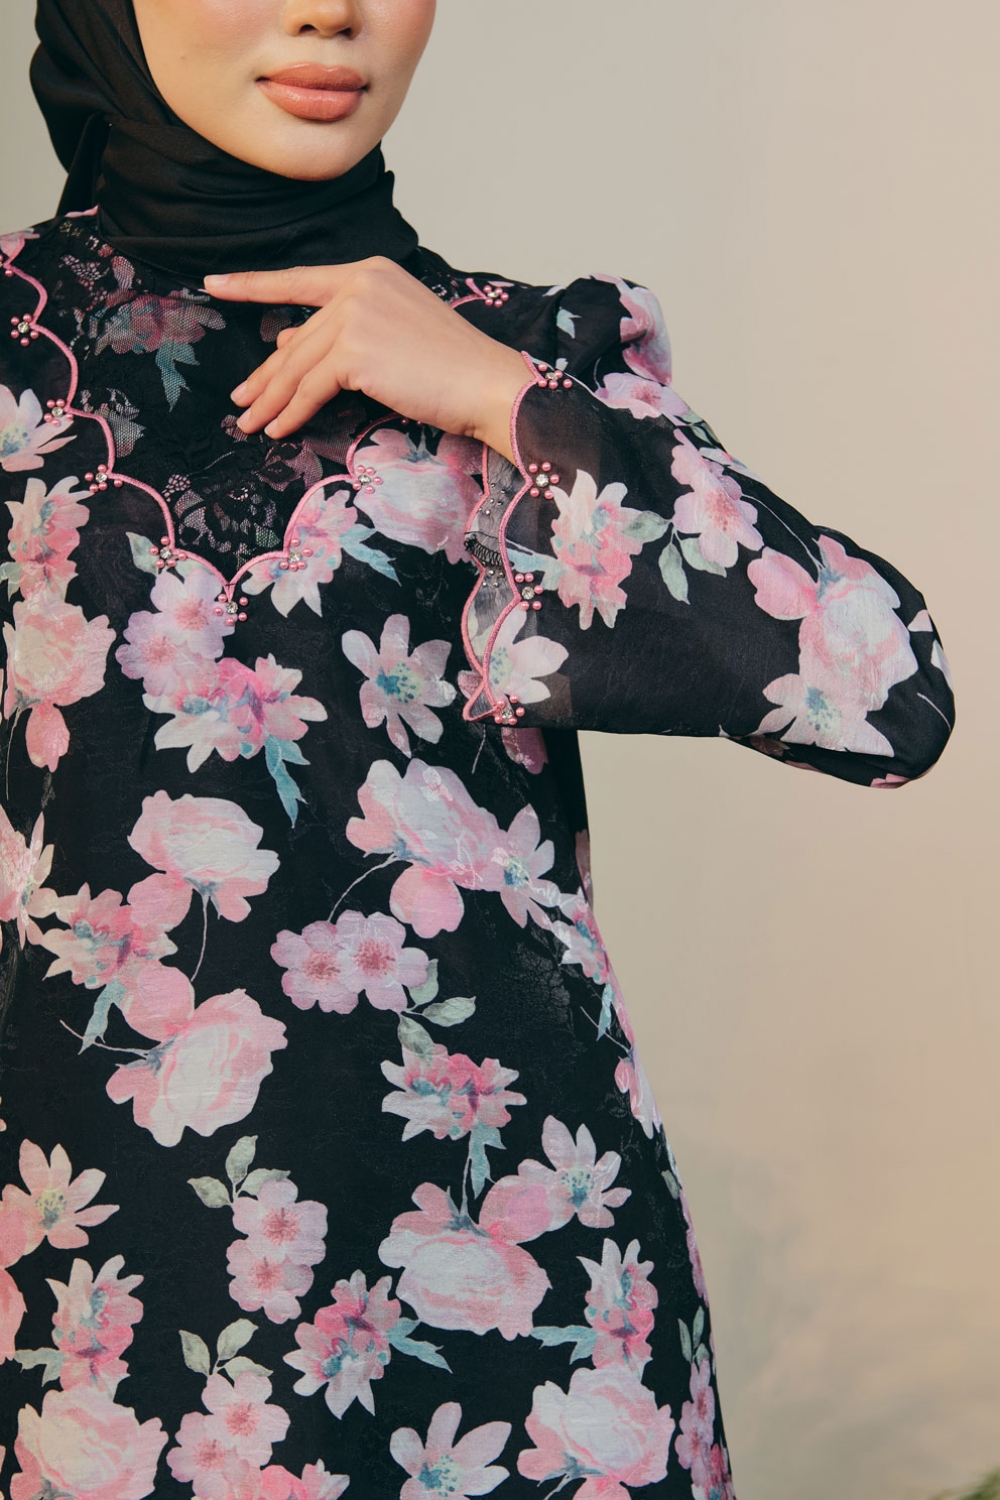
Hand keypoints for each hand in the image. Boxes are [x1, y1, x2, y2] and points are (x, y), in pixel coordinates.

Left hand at [203, 258, 529, 462]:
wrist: (486, 383)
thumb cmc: (452, 367)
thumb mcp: (395, 333)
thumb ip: (345, 331)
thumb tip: (288, 343)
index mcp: (369, 271)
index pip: (300, 280)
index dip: (254, 285)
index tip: (216, 285)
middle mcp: (358, 285)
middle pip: (296, 336)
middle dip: (265, 374)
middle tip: (241, 398)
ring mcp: (355, 315)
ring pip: (297, 365)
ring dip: (271, 399)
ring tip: (251, 422)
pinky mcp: (355, 352)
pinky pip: (310, 388)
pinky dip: (291, 412)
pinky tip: (278, 429)